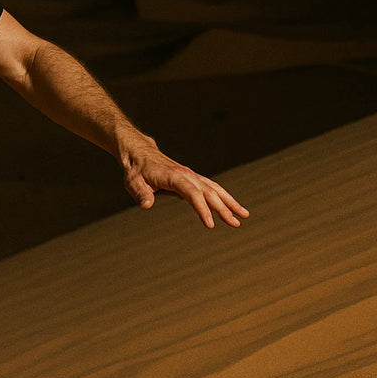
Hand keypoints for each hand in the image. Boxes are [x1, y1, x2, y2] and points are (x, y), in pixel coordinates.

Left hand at [122, 145, 248, 228]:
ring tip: (243, 216)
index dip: (202, 208)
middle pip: (208, 192)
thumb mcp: (132, 181)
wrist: (139, 153)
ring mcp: (191, 175)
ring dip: (229, 202)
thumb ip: (140, 193)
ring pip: (214, 188)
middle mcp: (186, 175)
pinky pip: (211, 187)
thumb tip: (146, 206)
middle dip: (223, 208)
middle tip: (236, 224)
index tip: (210, 224)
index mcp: (173, 177)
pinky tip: (232, 207)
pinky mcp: (192, 178)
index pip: (192, 193)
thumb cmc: (135, 169)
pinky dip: (223, 196)